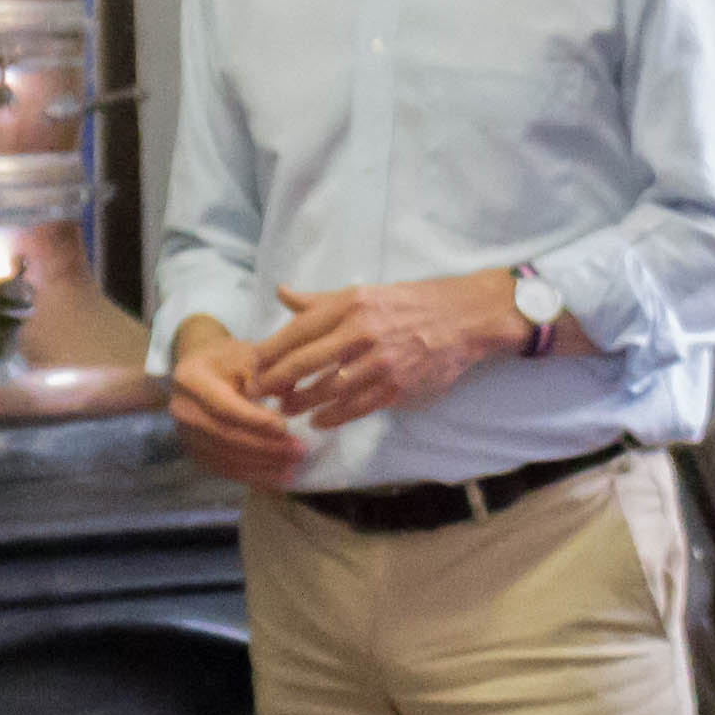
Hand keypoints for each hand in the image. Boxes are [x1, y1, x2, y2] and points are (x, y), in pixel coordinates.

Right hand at [167, 317, 306, 489]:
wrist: (200, 368)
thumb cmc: (228, 358)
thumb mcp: (247, 354)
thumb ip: (266, 374)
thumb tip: (288, 399)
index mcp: (191, 380)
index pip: (225, 407)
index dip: (256, 421)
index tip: (286, 428)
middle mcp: (181, 409)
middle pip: (225, 436)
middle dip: (265, 447)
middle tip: (299, 451)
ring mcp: (184, 434)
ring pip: (225, 457)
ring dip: (262, 466)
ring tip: (293, 467)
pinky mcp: (194, 451)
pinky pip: (223, 469)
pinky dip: (251, 476)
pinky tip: (277, 478)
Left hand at [249, 273, 534, 429]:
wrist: (462, 317)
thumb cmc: (408, 304)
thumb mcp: (362, 293)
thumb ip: (319, 300)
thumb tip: (281, 293)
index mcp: (349, 305)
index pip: (297, 330)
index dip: (270, 351)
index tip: (252, 365)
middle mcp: (361, 330)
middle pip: (305, 360)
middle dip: (275, 381)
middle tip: (256, 394)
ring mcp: (379, 360)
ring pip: (328, 388)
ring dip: (301, 402)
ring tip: (284, 410)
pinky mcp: (396, 385)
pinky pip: (356, 406)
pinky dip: (333, 416)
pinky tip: (318, 421)